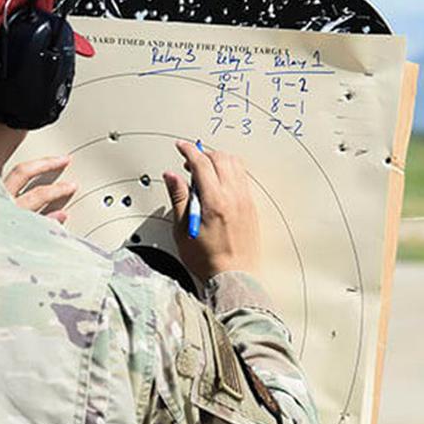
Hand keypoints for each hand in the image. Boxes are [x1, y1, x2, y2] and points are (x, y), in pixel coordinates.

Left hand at [4, 155, 76, 223]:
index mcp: (11, 212)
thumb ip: (44, 226)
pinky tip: (24, 173)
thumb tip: (62, 215)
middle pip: (24, 172)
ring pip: (11, 172)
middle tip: (63, 159)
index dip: (58, 189)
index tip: (71, 186)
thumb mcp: (25, 246)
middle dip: (46, 164)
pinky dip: (14, 174)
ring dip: (31, 164)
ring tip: (46, 161)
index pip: (40, 195)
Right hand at [163, 141, 260, 280]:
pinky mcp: (252, 207)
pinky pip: (243, 178)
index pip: (202, 163)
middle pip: (221, 158)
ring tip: (204, 171)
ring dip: (219, 161)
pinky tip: (219, 183)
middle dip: (204, 154)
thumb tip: (172, 177)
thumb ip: (179, 197)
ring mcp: (245, 201)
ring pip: (236, 165)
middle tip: (189, 162)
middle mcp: (233, 197)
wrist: (234, 277)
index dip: (189, 151)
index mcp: (214, 201)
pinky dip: (230, 171)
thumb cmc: (208, 259)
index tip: (181, 147)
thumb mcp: (182, 229)